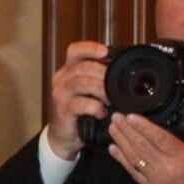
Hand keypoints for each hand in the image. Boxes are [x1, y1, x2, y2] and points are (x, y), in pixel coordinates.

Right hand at [48, 40, 108, 159]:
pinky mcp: (63, 109)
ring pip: (83, 83)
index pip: (75, 50)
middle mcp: (62, 78)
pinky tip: (101, 112)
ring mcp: (60, 93)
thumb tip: (122, 69)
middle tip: (116, 84)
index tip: (106, 51)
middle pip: (83, 66)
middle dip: (104, 73)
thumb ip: (99, 78)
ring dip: (101, 90)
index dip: (90, 48)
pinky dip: (95, 107)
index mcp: (69, 69)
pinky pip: (81, 103)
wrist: (64, 135)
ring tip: (111, 99)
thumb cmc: (81, 111)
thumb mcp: (90, 90)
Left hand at [108, 112, 183, 183]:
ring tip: (113, 128)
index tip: (131, 116)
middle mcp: (167, 169)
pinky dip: (122, 160)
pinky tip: (114, 149)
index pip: (160, 139)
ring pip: (135, 157)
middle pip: (143, 146)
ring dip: (121, 141)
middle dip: (127, 130)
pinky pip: (133, 172)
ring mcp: (155, 180)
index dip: (144, 127)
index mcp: (183, 159)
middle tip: (116, 116)